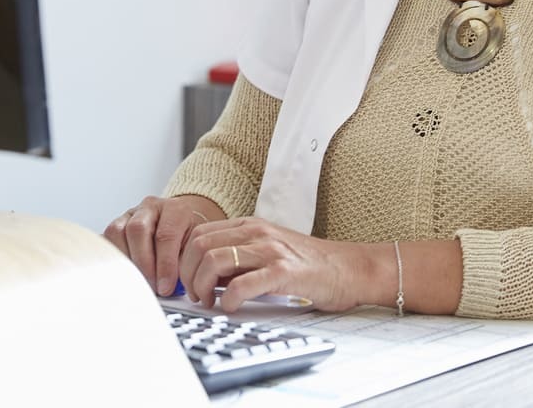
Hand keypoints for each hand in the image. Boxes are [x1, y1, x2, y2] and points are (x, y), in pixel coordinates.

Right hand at [103, 195, 222, 296]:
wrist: (180, 226)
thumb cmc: (187, 240)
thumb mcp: (193, 248)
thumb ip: (184, 264)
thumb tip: (169, 288)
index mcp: (175, 209)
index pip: (166, 235)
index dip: (164, 264)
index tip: (165, 287)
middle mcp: (151, 206)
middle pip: (138, 230)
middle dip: (144, 264)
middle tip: (151, 287)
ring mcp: (131, 213)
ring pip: (118, 232)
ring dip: (127, 261)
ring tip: (138, 281)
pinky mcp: (116, 223)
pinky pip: (106, 238)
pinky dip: (113, 258)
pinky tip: (124, 273)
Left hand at [179, 216, 373, 313]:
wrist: (349, 268)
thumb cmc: (308, 265)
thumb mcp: (267, 251)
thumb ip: (238, 259)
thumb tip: (204, 277)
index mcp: (249, 225)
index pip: (198, 233)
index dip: (183, 259)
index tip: (185, 280)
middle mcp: (256, 232)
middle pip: (199, 245)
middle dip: (187, 273)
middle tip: (194, 295)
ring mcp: (270, 250)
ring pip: (214, 260)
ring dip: (202, 286)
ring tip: (207, 302)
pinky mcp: (284, 272)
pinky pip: (242, 285)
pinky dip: (227, 300)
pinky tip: (230, 307)